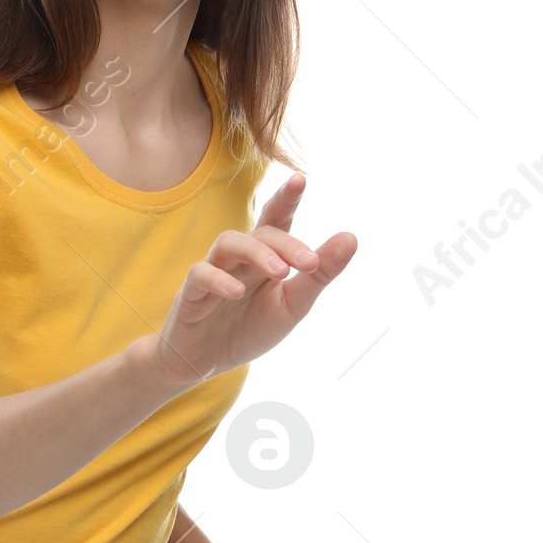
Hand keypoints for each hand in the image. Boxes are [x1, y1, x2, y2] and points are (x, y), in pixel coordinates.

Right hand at [152, 173, 356, 390]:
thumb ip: (318, 274)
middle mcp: (240, 257)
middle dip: (286, 244)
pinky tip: (236, 292)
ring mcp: (214, 270)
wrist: (205, 362)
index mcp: (266, 256)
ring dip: (257, 253)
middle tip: (308, 263)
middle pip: (261, 232)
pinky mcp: (191, 291)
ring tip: (280, 272)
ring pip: (230, 242)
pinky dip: (219, 280)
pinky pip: (201, 274)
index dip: (287, 198)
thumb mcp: (293, 305)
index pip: (277, 219)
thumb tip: (351, 238)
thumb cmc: (248, 328)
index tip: (300, 180)